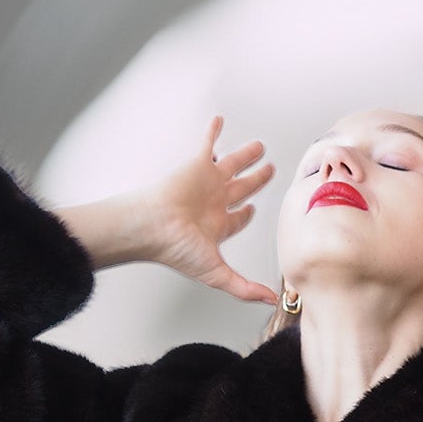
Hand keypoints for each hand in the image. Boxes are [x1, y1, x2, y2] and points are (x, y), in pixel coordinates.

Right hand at [53, 117, 277, 302]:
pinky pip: (207, 144)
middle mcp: (213, 202)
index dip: (246, 214)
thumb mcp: (217, 274)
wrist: (152, 225)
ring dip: (246, 156)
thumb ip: (245, 288)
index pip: (237, 218)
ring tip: (259, 146)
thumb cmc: (176, 249)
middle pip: (241, 188)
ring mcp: (206, 183)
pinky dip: (213, 131)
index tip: (253, 208)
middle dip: (256, 180)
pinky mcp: (197, 166)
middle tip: (269, 170)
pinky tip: (219, 120)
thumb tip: (270, 301)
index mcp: (217, 226)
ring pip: (233, 165)